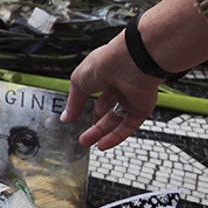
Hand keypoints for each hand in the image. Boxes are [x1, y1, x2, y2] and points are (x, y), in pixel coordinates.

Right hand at [60, 34, 162, 149]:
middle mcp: (118, 86)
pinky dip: (116, 137)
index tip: (74, 118)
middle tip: (82, 136)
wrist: (131, 63)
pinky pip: (128, 126)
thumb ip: (73, 102)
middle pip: (105, 111)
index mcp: (104, 74)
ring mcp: (131, 97)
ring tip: (87, 142)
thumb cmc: (105, 63)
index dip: (83, 106)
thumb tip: (66, 117)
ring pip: (116, 121)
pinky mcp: (142, 108)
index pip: (94, 94)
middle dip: (93, 124)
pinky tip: (103, 144)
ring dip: (101, 133)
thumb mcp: (78, 82)